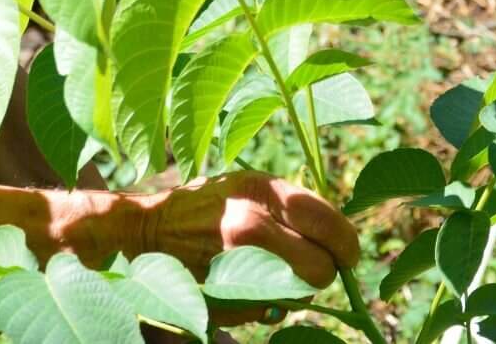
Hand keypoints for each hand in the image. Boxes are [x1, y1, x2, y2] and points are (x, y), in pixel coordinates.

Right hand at [138, 171, 359, 290]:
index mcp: (262, 190)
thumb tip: (339, 236)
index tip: (347, 252)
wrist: (147, 230)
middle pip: (322, 269)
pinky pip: (270, 310)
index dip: (347, 244)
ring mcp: (237, 264)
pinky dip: (267, 302)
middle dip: (323, 271)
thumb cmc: (207, 203)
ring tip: (270, 268)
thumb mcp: (247, 185)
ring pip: (300, 294)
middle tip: (310, 263)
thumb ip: (290, 204)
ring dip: (295, 288)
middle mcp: (252, 226)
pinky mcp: (226, 296)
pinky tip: (246, 283)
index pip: (330, 225)